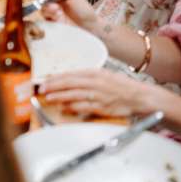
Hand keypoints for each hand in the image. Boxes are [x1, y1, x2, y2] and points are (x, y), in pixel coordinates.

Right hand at [38, 0, 102, 36]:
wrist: (88, 26)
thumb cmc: (85, 10)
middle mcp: (54, 0)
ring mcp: (52, 11)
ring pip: (41, 5)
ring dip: (48, 7)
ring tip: (57, 10)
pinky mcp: (51, 20)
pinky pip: (43, 16)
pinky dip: (49, 15)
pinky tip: (58, 16)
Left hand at [40, 69, 156, 117]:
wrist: (139, 96)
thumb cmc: (121, 86)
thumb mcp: (104, 75)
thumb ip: (87, 77)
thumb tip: (70, 80)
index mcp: (95, 72)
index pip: (70, 74)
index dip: (55, 78)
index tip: (44, 81)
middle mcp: (95, 82)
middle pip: (69, 83)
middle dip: (53, 86)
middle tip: (42, 89)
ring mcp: (98, 95)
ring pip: (74, 95)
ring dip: (59, 97)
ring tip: (48, 98)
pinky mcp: (102, 107)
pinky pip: (83, 107)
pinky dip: (72, 107)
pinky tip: (63, 108)